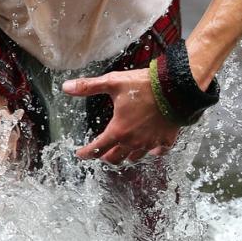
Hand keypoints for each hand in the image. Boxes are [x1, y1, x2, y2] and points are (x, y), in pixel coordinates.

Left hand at [62, 69, 179, 163]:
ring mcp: (150, 142)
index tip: (80, 154)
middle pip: (115, 158)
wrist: (175, 87)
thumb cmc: (143, 85)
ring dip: (126, 155)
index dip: (86, 153)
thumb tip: (66, 87)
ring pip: (135, 157)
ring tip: (123, 150)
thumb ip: (88, 86)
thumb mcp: (112, 82)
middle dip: (105, 157)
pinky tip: (150, 148)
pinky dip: (152, 152)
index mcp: (118, 130)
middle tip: (101, 153)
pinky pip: (158, 152)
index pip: (97, 148)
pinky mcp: (166, 139)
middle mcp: (133, 141)